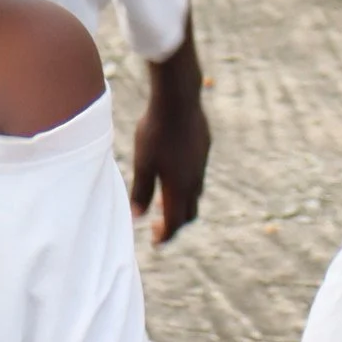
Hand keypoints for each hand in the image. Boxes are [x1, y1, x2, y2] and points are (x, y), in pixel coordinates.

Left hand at [130, 65, 209, 243]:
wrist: (178, 99)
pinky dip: (185, 184)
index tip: (155, 242)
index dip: (165, 236)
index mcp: (179, 187)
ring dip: (181, 202)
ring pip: (195, 193)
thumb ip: (141, 192)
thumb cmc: (156, 132)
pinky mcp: (204, 148)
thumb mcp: (142, 163)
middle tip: (159, 225)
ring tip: (163, 200)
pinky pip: (197, 174)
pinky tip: (172, 172)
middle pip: (189, 213)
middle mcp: (195, 179)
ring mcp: (202, 163)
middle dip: (175, 224)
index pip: (175, 222)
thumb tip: (138, 217)